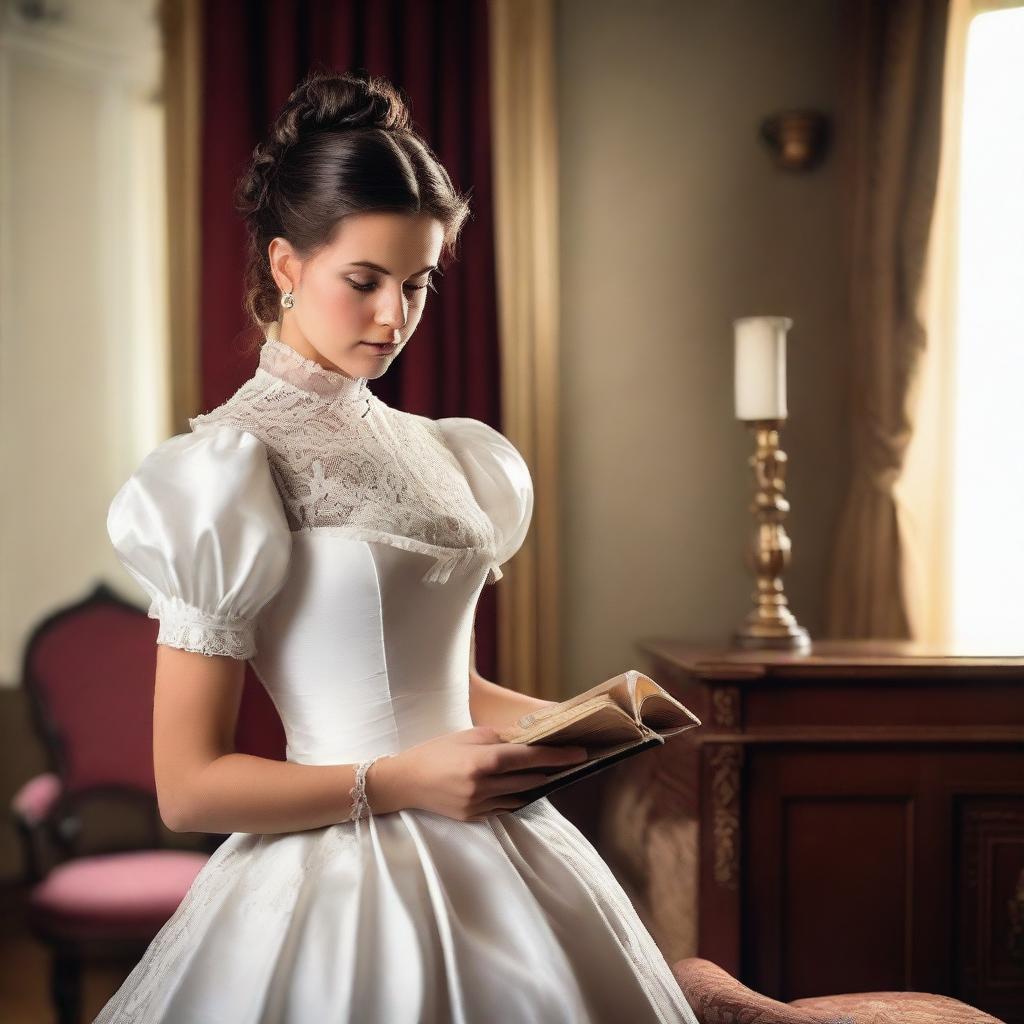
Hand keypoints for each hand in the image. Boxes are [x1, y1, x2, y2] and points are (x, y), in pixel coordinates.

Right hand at [382, 725, 588, 821]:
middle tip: (574, 760)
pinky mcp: (474, 818)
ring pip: (521, 796)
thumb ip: (499, 738)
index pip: (530, 757)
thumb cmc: (435, 752)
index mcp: (483, 760)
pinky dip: (518, 797)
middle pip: (531, 779)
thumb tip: (528, 739)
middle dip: (553, 770)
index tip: (579, 753)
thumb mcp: (467, 736)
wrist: (404, 782)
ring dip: (539, 785)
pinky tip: (527, 788)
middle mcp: (484, 785)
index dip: (558, 755)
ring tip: (555, 773)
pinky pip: (505, 807)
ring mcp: (479, 805)